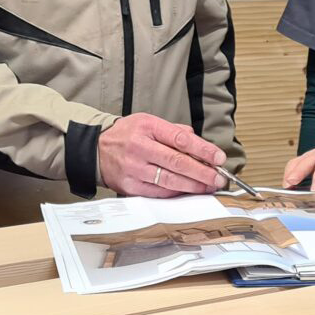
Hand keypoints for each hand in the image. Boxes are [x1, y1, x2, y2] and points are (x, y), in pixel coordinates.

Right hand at [98, 113, 226, 197]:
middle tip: (218, 177)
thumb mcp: (148, 122)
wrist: (95, 149)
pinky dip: (176, 192)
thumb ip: (174, 131)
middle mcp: (140, 147)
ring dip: (193, 186)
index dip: (203, 150)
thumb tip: (198, 144)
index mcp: (147, 127)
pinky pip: (158, 192)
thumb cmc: (126, 135)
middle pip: (177, 162)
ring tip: (208, 186)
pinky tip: (188, 191)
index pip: (181, 139)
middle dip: (202, 172)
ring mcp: (134, 168)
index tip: (219, 158)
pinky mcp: (130, 186)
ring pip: (169, 180)